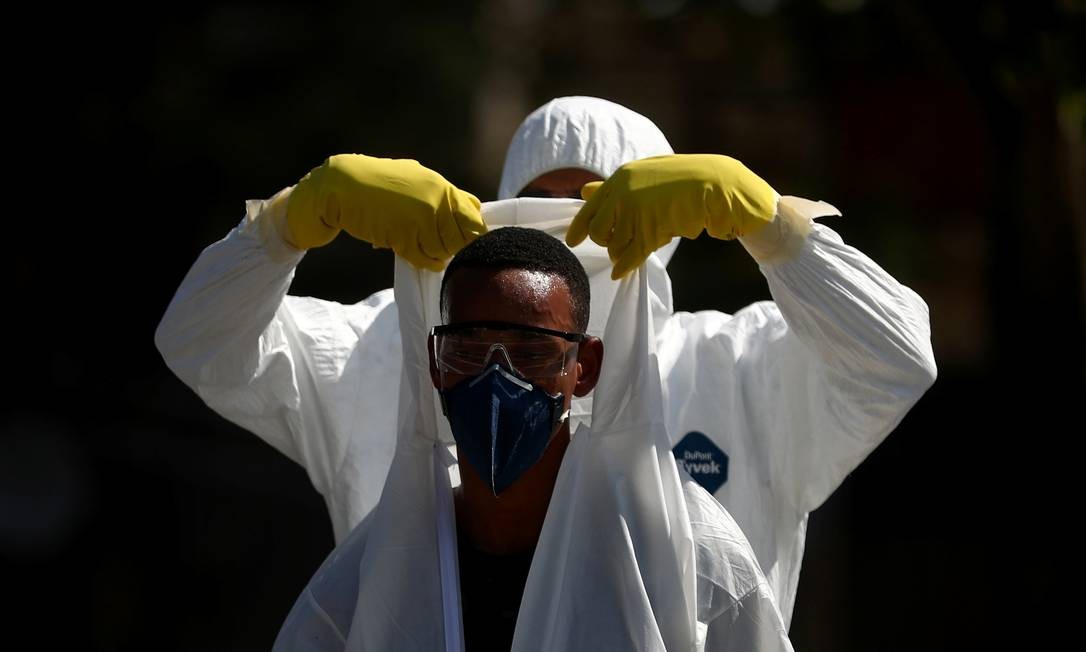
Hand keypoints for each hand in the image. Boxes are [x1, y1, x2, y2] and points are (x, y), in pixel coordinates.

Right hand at [285, 154, 485, 270]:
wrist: (344, 186)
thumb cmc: (380, 181)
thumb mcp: (417, 177)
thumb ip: (443, 193)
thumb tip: (473, 208)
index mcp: (441, 187)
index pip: (473, 216)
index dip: (473, 231)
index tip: (466, 238)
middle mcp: (435, 203)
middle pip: (462, 238)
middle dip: (456, 246)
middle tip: (445, 247)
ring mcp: (420, 221)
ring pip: (443, 251)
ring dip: (439, 254)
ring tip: (428, 248)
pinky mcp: (403, 238)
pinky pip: (424, 259)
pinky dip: (427, 263)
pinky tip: (425, 259)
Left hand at [565, 154, 776, 278]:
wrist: (713, 184)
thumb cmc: (680, 180)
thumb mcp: (643, 177)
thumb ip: (613, 188)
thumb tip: (584, 191)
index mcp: (620, 178)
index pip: (589, 207)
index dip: (578, 227)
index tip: (571, 242)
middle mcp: (623, 195)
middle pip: (599, 231)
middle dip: (607, 241)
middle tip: (622, 242)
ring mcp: (636, 213)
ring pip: (614, 246)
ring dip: (622, 252)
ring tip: (638, 246)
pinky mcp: (650, 232)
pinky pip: (630, 256)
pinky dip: (625, 266)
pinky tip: (621, 273)